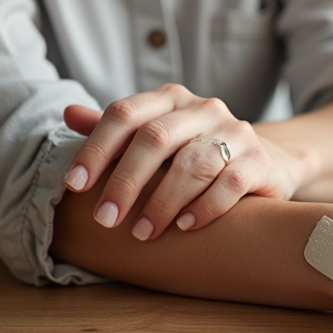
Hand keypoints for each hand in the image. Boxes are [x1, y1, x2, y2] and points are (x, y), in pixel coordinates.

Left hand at [61, 84, 309, 239]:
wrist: (264, 162)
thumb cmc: (195, 153)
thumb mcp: (156, 138)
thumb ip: (116, 130)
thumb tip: (68, 113)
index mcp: (170, 99)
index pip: (125, 114)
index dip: (96, 148)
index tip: (74, 185)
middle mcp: (203, 108)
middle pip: (156, 138)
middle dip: (126, 182)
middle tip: (105, 220)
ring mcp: (235, 131)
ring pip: (194, 162)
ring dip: (163, 202)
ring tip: (142, 233)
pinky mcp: (259, 160)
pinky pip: (230, 183)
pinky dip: (205, 207)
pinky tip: (185, 227)